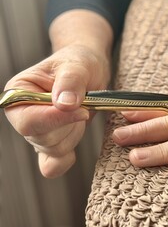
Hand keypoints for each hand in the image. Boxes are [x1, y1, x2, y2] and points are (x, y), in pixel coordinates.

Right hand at [4, 44, 109, 177]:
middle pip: (41, 139)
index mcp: (19, 93)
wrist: (90, 71)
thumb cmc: (80, 63)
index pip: (28, 120)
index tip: (82, 110)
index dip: (56, 119)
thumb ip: (71, 82)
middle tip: (84, 106)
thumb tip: (65, 104)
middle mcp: (22, 114)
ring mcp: (36, 131)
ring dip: (75, 133)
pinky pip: (52, 164)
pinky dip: (64, 160)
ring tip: (81, 112)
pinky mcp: (52, 142)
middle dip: (69, 126)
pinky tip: (73, 151)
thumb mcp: (79, 65)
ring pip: (54, 149)